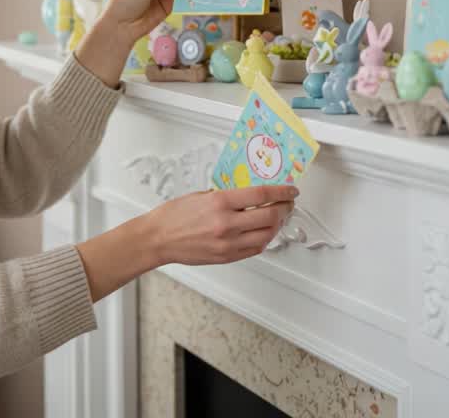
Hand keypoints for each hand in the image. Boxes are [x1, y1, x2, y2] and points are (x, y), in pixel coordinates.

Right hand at [143, 185, 297, 265]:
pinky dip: (264, 239)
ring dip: (277, 225)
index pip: (262, 194)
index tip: (290, 190)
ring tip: (277, 218)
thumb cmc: (173, 216)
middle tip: (287, 204)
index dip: (282, 191)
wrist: (158, 239)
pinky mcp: (227, 257)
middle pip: (270, 216)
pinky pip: (255, 249)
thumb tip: (249, 196)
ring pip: (267, 235)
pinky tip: (263, 232)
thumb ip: (227, 196)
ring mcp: (228, 243)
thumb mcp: (201, 195)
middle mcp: (226, 224)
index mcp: (219, 202)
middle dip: (284, 208)